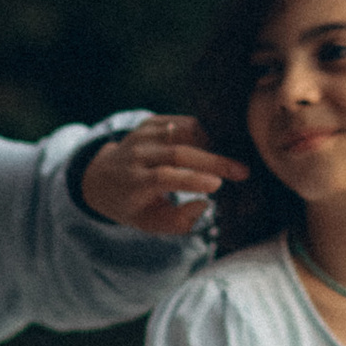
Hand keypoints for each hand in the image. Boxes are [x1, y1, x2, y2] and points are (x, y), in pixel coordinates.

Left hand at [79, 113, 248, 235]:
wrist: (102, 176)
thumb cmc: (131, 205)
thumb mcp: (148, 224)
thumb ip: (177, 221)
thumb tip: (205, 203)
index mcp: (133, 182)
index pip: (164, 176)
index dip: (192, 179)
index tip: (219, 184)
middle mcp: (137, 154)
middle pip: (178, 152)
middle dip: (214, 160)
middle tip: (243, 170)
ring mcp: (144, 134)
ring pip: (183, 132)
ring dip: (214, 142)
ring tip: (237, 155)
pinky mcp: (152, 122)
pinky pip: (183, 122)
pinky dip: (205, 130)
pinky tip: (223, 141)